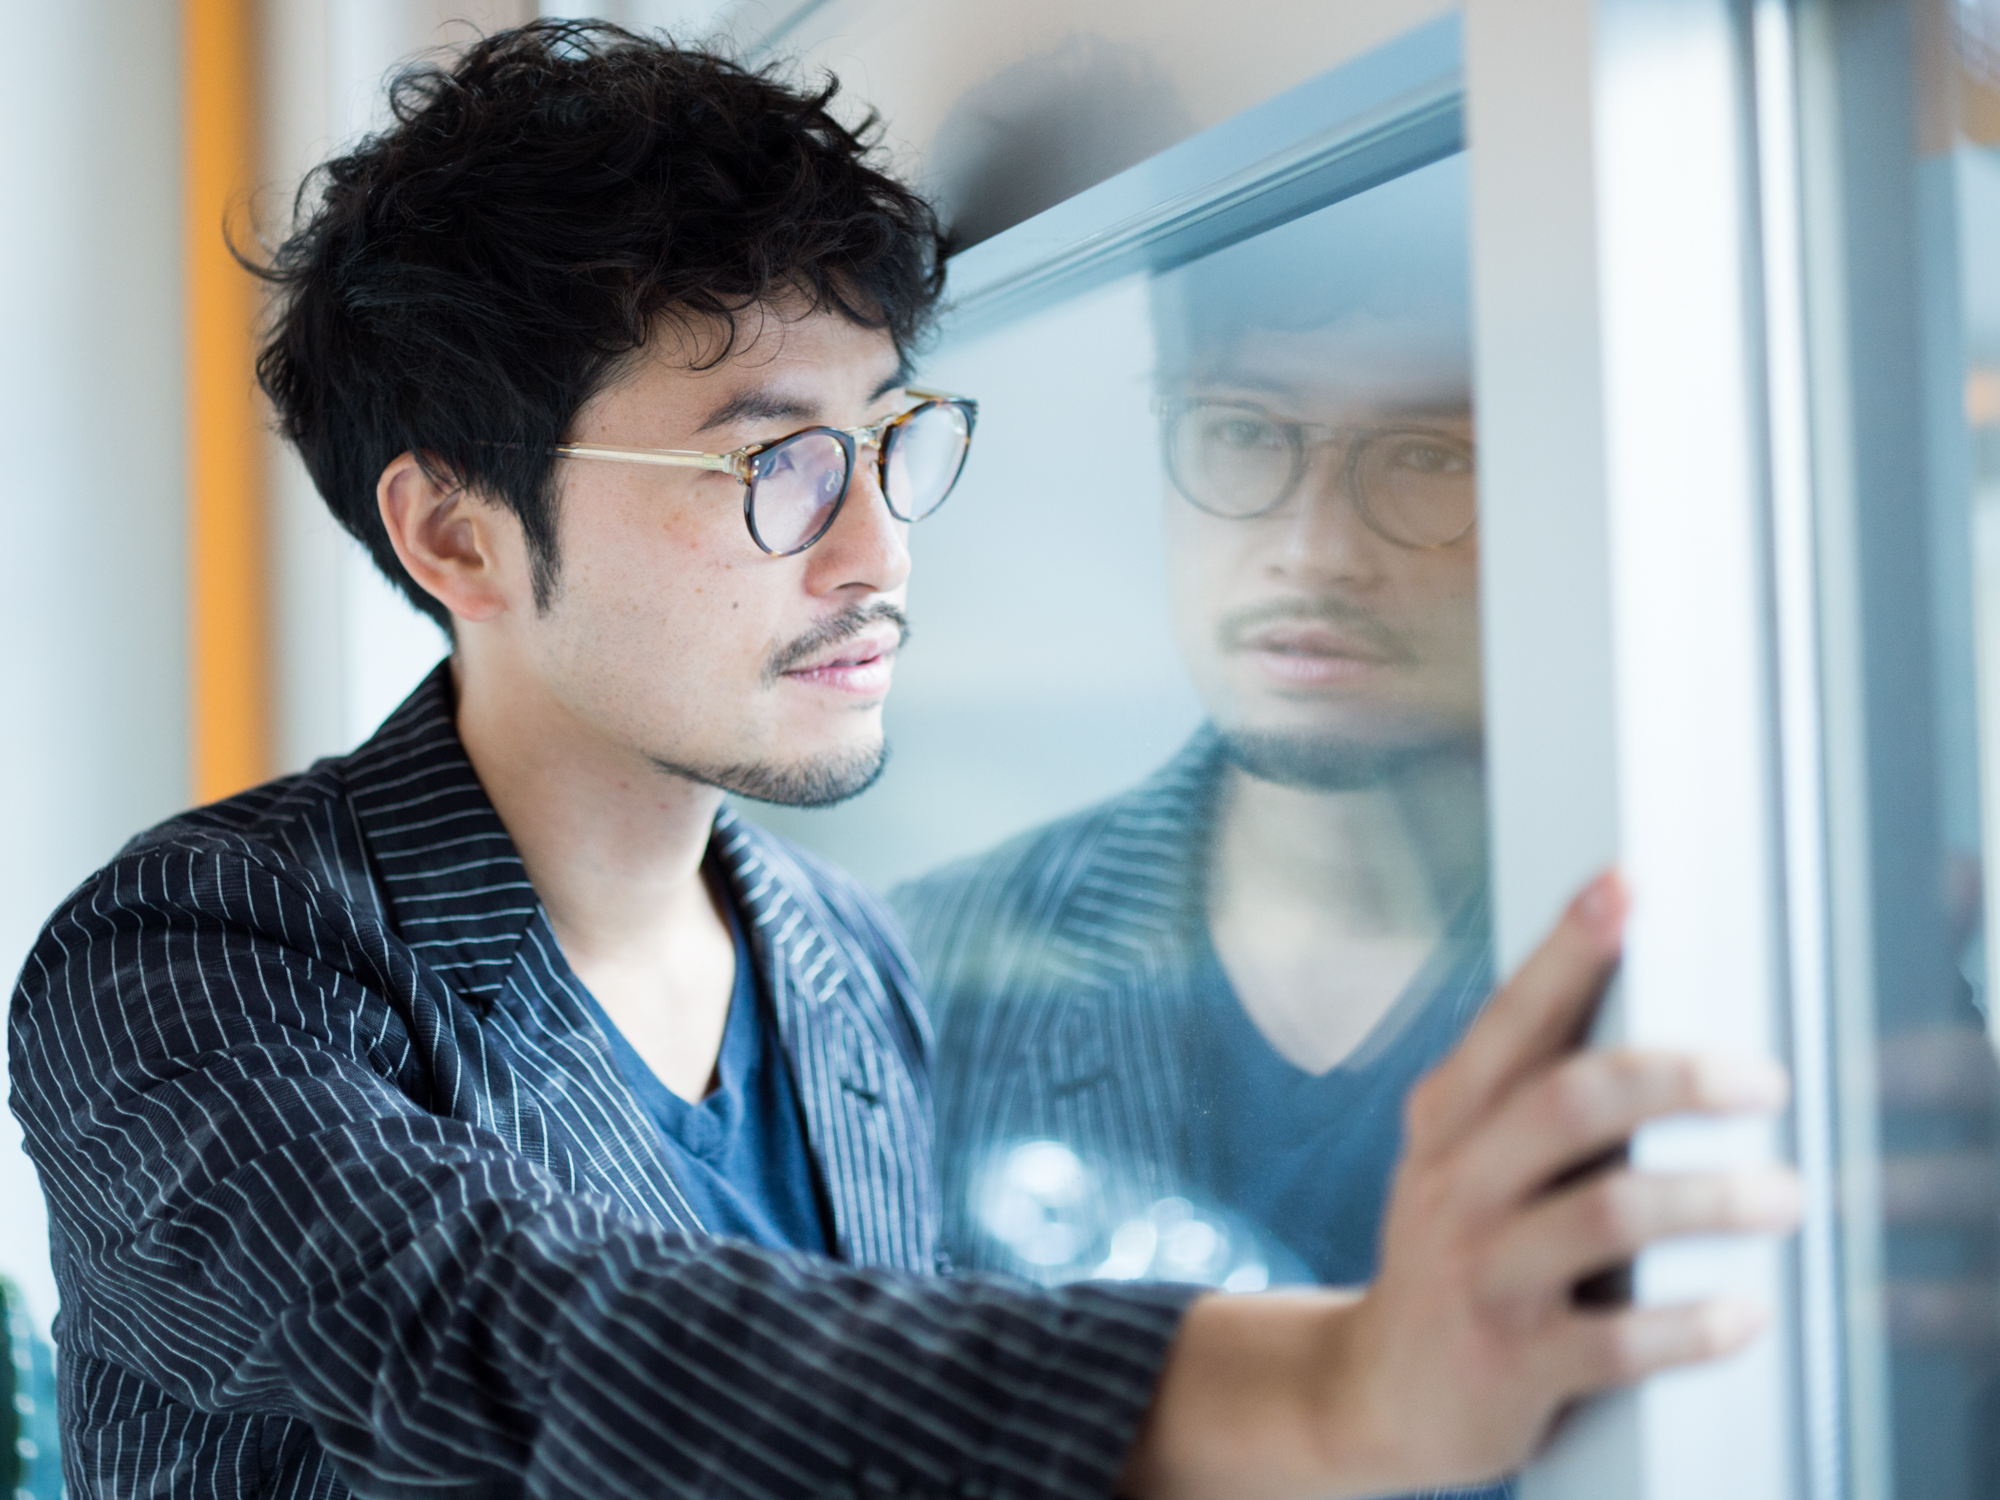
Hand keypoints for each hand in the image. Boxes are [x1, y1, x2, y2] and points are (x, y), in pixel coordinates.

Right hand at [1122, 872, 1802, 1499]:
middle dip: (1681, 1077)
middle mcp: (1454, 1183)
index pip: (1512, 1018)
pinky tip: (1740, 1313)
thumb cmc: (1456, 1252)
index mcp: (1446, 1118)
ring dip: (1714, 1199)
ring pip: (1609, 1211)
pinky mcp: (1512, 1362)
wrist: (1379, 1389)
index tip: (1620, 886)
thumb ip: (1530, 1096)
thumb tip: (1655, 1022)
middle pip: (1572, 1099)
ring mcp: (1479, 1273)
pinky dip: (1693, 1324)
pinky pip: (1620, 1339)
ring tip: (1782, 1195)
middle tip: (1763, 1079)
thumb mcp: (1461, 1160)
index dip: (1568, 950)